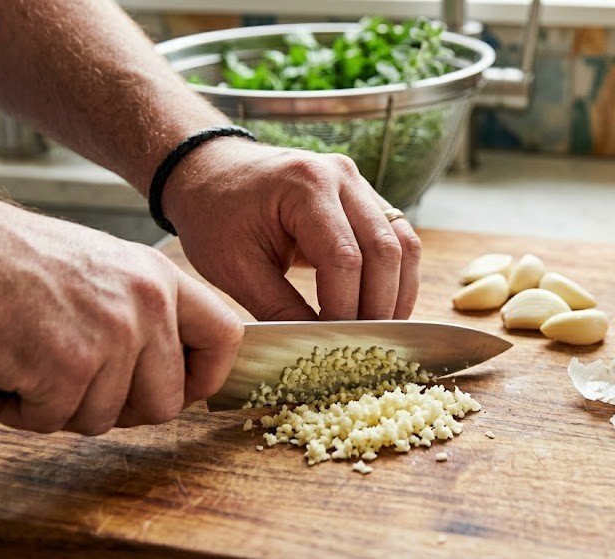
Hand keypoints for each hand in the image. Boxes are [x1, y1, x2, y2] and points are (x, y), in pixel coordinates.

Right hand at [0, 194, 243, 434]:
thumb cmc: (13, 258)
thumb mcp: (105, 267)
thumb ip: (144, 313)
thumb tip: (166, 368)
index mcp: (160, 278)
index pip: (225, 338)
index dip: (206, 378)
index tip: (181, 389)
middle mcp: (146, 306)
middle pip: (167, 401)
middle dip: (122, 409)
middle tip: (79, 387)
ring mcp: (110, 338)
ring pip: (106, 419)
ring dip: (63, 407)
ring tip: (32, 365)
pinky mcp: (65, 368)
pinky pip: (54, 421)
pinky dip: (22, 411)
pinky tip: (6, 374)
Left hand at [162, 139, 421, 320]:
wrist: (210, 171)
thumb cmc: (213, 214)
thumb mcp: (234, 266)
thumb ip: (278, 308)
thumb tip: (314, 348)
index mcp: (306, 185)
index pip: (345, 258)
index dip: (344, 308)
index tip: (332, 344)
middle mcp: (342, 177)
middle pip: (385, 250)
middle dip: (378, 306)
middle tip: (362, 346)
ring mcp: (359, 184)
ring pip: (404, 244)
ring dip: (397, 293)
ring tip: (378, 332)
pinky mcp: (366, 198)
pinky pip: (398, 239)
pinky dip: (395, 278)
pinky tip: (379, 308)